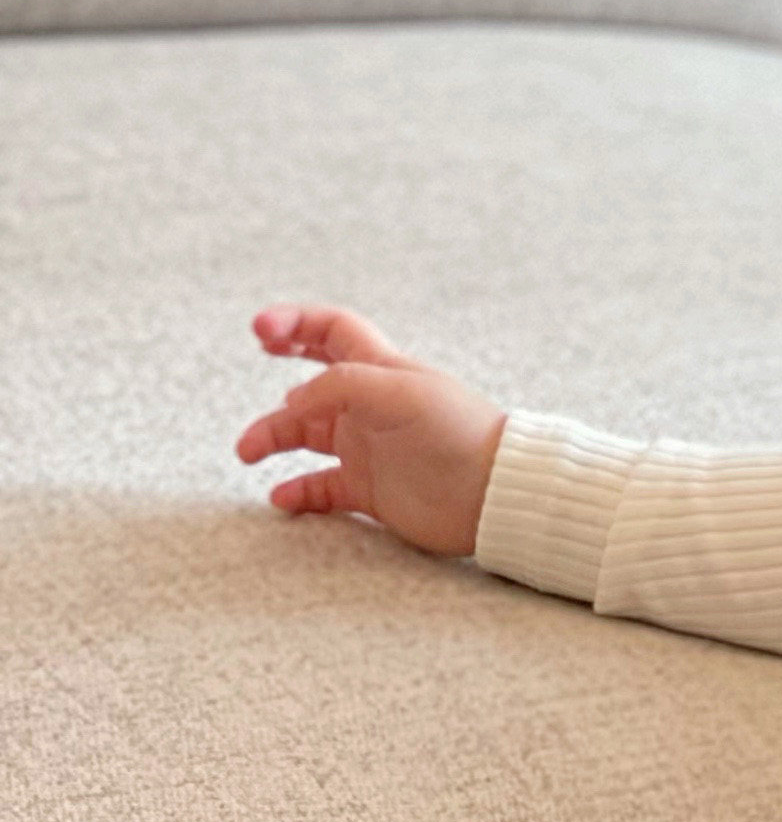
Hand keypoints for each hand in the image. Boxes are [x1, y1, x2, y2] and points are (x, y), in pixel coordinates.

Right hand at [237, 303, 508, 561]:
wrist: (493, 494)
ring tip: (247, 452)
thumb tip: (292, 401)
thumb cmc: (456, 433)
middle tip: (255, 368)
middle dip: (281, 374)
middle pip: (312, 385)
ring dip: (273, 437)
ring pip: (307, 435)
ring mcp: (369, 448)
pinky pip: (322, 488)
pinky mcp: (370, 490)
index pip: (333, 331)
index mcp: (381, 371)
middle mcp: (371, 407)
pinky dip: (297, 492)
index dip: (296, 323)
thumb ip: (340, 386)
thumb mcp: (399, 393)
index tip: (260, 332)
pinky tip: (280, 498)